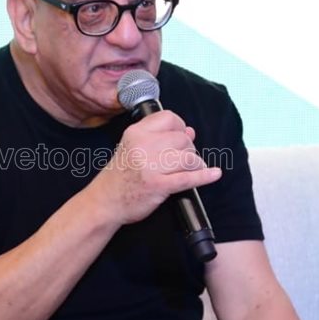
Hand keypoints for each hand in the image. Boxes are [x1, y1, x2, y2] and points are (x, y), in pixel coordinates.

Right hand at [89, 110, 220, 225]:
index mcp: (135, 133)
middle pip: (182, 139)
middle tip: (184, 159)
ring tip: (192, 169)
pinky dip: (205, 176)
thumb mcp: (133, 148)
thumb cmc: (120, 176)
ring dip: (195, 164)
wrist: (104, 201)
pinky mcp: (158, 186)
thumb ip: (159, 138)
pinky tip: (214, 174)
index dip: (180, 127)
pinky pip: (189, 178)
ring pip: (188, 157)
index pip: (169, 118)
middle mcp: (142, 146)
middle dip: (189, 149)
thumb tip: (190, 132)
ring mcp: (150, 167)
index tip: (181, 137)